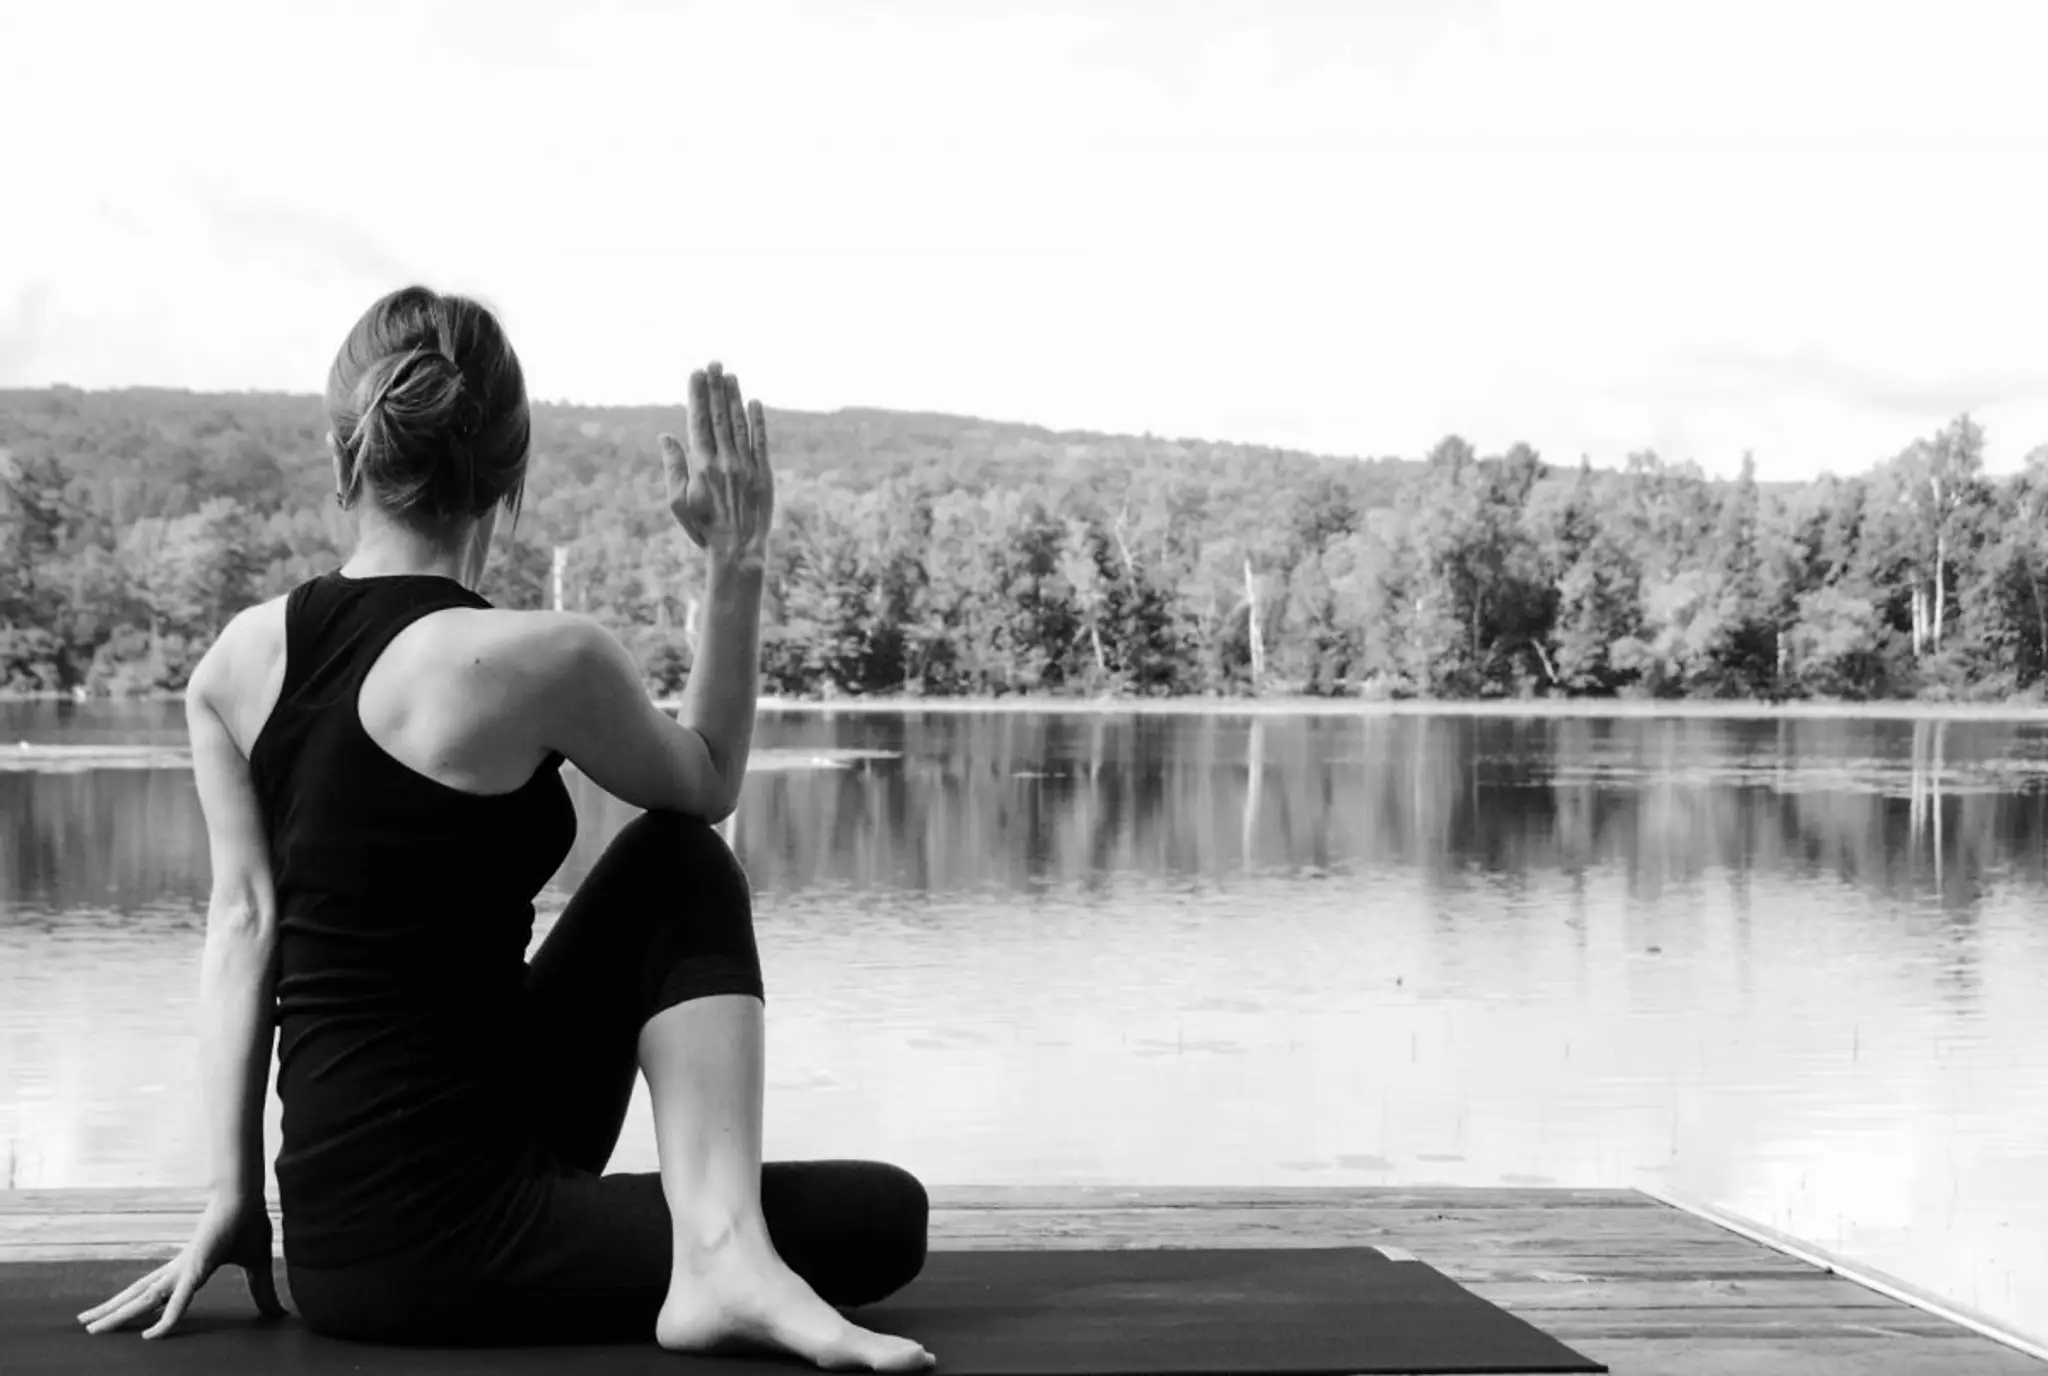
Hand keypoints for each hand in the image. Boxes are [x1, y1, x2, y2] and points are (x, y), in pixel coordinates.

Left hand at [77, 1193, 283, 1338]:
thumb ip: (262, 1291)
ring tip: (88, 1326)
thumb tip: (277, 1314)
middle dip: (113, 1311)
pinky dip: (166, 1319)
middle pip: (139, 1295)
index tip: (133, 1324)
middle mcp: (178, 1269)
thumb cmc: (251, 1223)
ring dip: (116, 1313)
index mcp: (189, 1268)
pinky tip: (151, 1336)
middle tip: (88, 1325)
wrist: (248, 1195)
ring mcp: (183, 1269)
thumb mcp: (258, 1265)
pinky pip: (178, 1300)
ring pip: (143, 1298)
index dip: (145, 1307)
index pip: (159, 1292)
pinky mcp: (196, 1268)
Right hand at [661, 361, 772, 569]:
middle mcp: (724, 460)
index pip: (698, 421)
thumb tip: (666, 436)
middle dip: (715, 387)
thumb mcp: (678, 503)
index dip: (697, 395)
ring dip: (735, 397)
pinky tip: (754, 402)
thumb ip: (673, 467)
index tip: (695, 373)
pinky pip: (761, 441)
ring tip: (730, 375)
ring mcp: (746, 466)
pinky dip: (758, 421)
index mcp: (701, 465)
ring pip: (739, 424)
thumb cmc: (704, 529)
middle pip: (719, 416)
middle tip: (714, 362)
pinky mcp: (765, 474)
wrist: (739, 550)